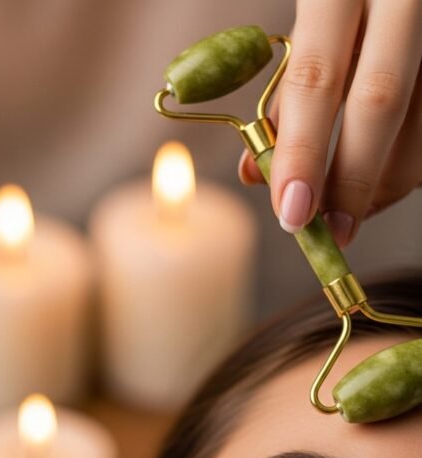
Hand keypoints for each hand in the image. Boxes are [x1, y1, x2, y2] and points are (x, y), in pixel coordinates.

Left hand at [238, 0, 421, 246]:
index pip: (317, 78)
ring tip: (356, 207)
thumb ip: (291, 87)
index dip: (303, 154)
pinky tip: (387, 170)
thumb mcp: (315, 16)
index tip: (291, 213)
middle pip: (379, 101)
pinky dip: (410, 161)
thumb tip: (256, 173)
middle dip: (351, 180)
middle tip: (331, 231)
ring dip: (386, 181)